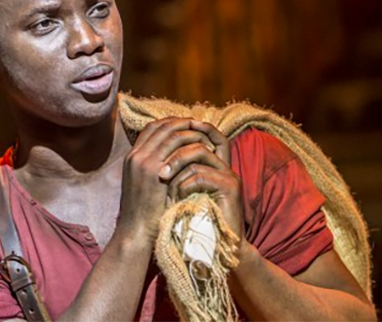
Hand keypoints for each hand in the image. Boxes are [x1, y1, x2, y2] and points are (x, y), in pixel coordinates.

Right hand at [118, 118, 214, 244]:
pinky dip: (191, 142)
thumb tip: (169, 164)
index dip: (170, 123)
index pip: (151, 129)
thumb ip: (153, 171)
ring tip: (206, 135)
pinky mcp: (153, 169)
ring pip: (169, 133)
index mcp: (131, 158)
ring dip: (189, 131)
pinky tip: (204, 147)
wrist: (135, 233)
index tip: (186, 126)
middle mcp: (135, 155)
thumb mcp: (144, 188)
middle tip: (200, 125)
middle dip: (182, 123)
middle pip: (161, 126)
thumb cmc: (143, 216)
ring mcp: (142, 161)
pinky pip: (175, 145)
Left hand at [159, 121, 245, 251]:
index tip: (160, 143)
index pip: (201, 136)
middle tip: (159, 171)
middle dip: (173, 152)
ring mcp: (228, 174)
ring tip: (164, 184)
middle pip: (197, 142)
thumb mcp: (179, 193)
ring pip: (197, 156)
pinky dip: (185, 185)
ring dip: (177, 169)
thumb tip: (150, 153)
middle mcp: (223, 165)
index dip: (183, 133)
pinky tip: (177, 198)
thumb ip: (174, 173)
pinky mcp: (230, 186)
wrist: (213, 249)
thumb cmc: (192, 222)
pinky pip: (201, 175)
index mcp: (212, 165)